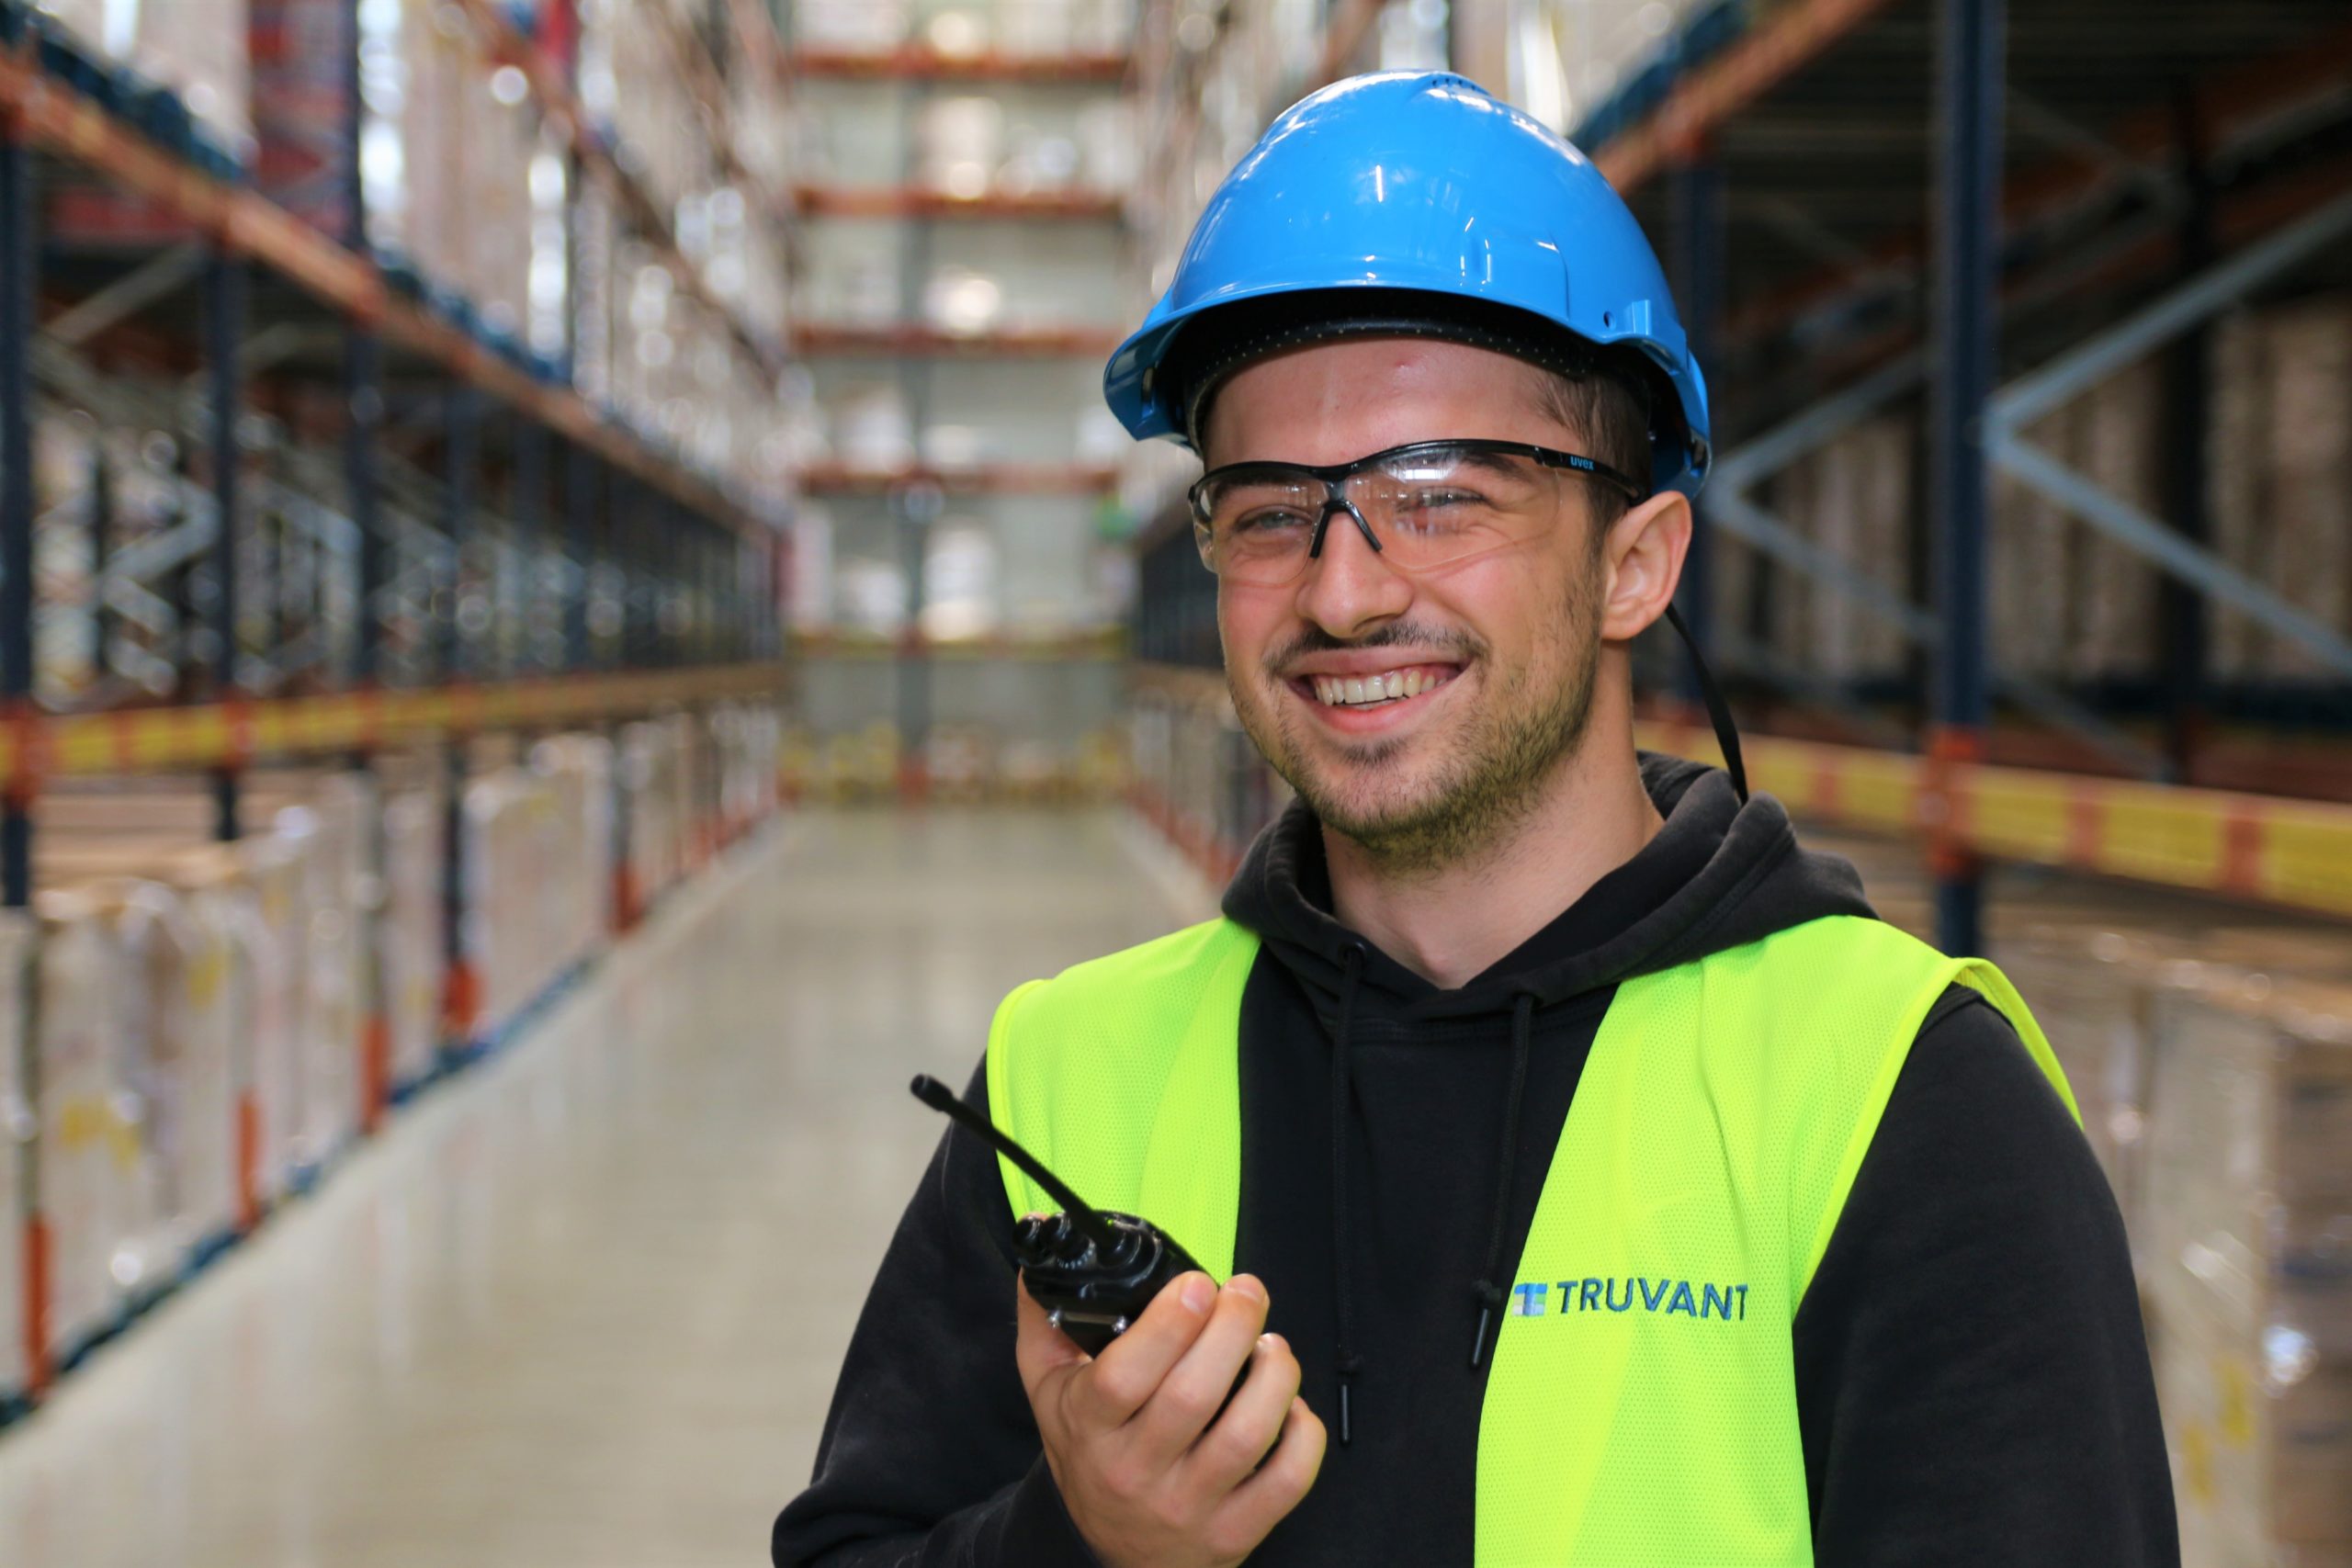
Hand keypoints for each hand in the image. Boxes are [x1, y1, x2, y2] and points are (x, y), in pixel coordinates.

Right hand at [1016, 1270, 1326, 1567]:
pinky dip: (1303, 1434)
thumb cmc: (1090, 1456)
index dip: (1168, 1324)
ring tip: (1271, 1346)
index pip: (1123, 1377)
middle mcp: (1136, 1472)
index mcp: (1090, 1429)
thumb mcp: (1049, 1393)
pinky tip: (1291, 1405)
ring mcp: (1188, 1507)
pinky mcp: (1234, 1533)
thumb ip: (1044, 1322)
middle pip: (1193, 1395)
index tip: (1197, 1284)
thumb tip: (1039, 1254)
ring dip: (1274, 1375)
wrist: (1108, 1554)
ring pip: (1246, 1434)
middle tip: (1246, 1292)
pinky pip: (1286, 1482)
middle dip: (1233, 1328)